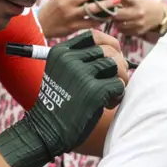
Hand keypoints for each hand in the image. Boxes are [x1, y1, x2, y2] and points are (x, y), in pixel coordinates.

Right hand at [0, 31, 127, 166]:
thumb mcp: (63, 73)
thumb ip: (83, 60)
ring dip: (121, 80)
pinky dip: (118, 95)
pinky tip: (107, 105)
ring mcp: (82, 74)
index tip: (116, 54)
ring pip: (117, 65)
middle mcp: (70, 59)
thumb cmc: (60, 104)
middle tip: (117, 80)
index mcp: (61, 52)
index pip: (93, 36)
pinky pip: (119, 85)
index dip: (110, 43)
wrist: (46, 131)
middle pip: (109, 51)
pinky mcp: (93, 91)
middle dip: (119, 65)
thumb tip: (118, 52)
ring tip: (110, 94)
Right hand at [38, 0, 121, 38]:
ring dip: (106, 5)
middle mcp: (66, 3)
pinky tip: (109, 16)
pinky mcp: (73, 26)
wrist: (40, 26)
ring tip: (117, 0)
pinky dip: (101, 20)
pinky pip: (90, 23)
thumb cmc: (53, 9)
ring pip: (91, 9)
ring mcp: (70, 15)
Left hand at [112, 0, 166, 36]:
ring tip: (117, 18)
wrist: (160, 15)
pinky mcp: (138, 32)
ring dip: (116, 21)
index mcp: (137, 2)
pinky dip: (121, 28)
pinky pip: (124, 31)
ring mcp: (138, 24)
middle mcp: (138, 13)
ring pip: (119, 25)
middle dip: (112, 13)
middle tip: (112, 12)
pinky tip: (123, 24)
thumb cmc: (146, 4)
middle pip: (117, 15)